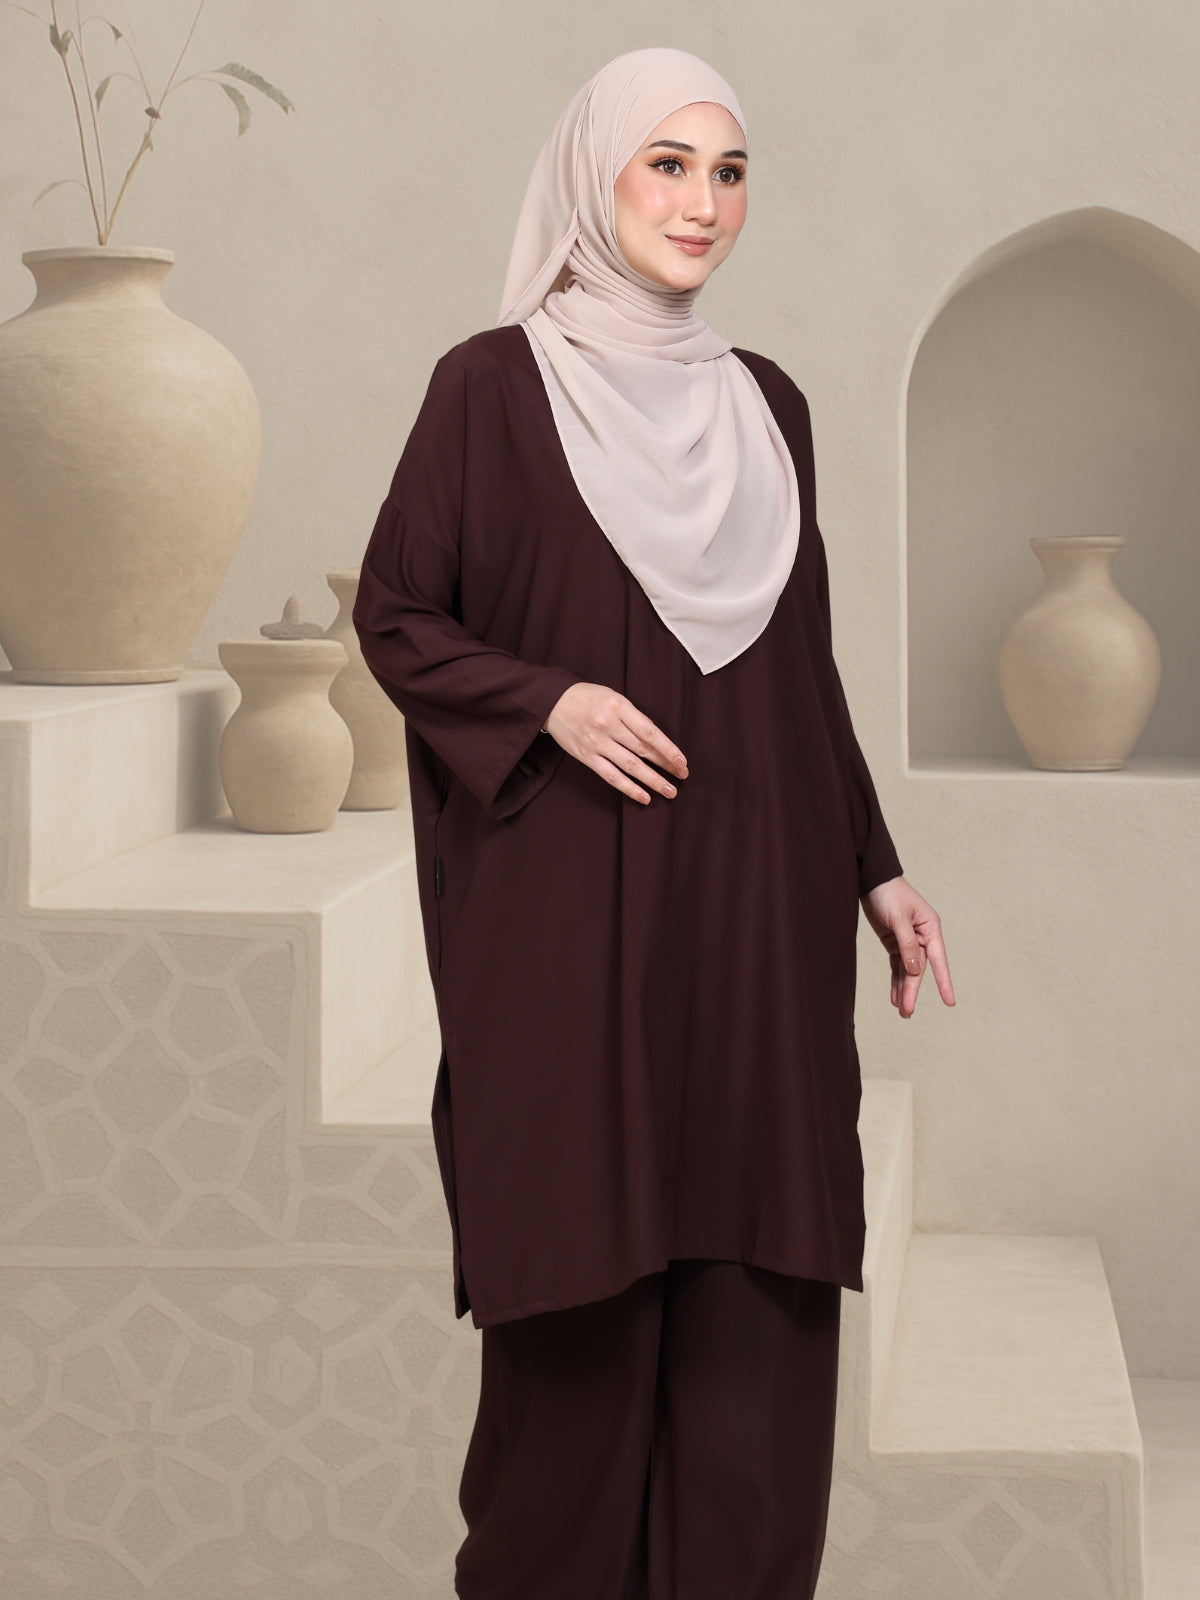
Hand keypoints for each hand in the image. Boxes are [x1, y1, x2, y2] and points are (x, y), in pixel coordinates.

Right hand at [543, 683, 687, 803]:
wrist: (551, 701)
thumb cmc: (586, 697)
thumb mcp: (613, 696)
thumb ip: (632, 716)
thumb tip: (655, 740)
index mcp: (619, 706)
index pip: (650, 732)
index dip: (668, 749)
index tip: (682, 761)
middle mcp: (609, 725)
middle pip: (644, 750)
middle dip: (666, 765)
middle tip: (682, 776)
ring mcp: (597, 743)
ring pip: (631, 766)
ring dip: (653, 780)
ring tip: (669, 791)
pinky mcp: (587, 757)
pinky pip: (611, 776)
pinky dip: (629, 788)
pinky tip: (644, 796)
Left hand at [860, 876, 954, 1018]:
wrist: (871, 879)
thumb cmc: (889, 893)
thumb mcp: (898, 919)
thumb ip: (907, 944)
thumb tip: (914, 971)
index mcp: (931, 928)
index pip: (938, 960)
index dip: (944, 982)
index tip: (950, 1002)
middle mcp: (923, 936)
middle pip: (919, 970)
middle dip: (912, 991)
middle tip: (907, 1012)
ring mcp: (908, 940)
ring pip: (907, 970)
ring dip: (903, 989)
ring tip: (901, 1011)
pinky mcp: (894, 942)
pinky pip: (897, 965)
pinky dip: (895, 980)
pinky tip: (894, 996)